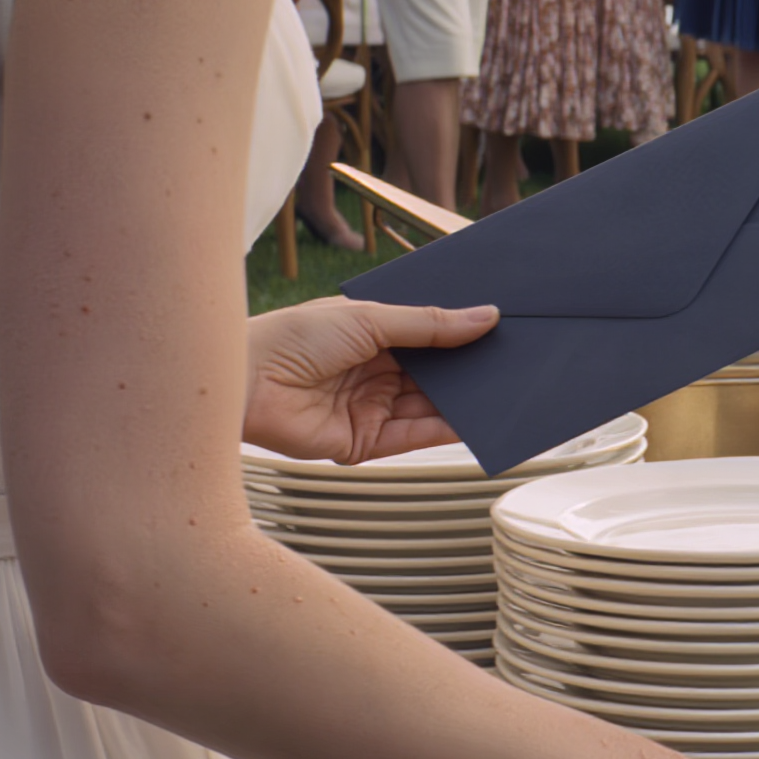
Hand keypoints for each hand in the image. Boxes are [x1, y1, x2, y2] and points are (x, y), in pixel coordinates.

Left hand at [244, 298, 497, 463]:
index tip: (502, 327)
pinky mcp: (364, 442)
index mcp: (373, 333)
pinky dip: (446, 429)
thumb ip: (430, 324)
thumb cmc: (294, 338)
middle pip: (434, 371)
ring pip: (429, 404)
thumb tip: (486, 316)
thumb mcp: (371, 318)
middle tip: (514, 359)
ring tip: (506, 388)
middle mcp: (374, 370)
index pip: (429, 333)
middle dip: (469, 367)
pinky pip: (414, 436)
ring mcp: (370, 406)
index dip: (462, 331)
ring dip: (464, 399)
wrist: (245, 384)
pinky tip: (476, 418)